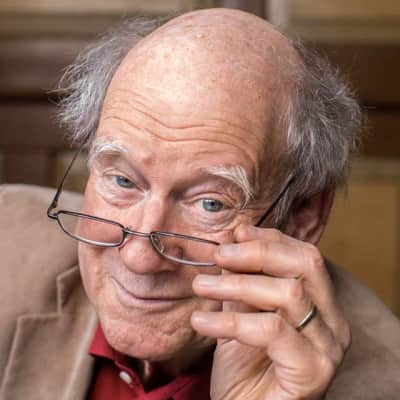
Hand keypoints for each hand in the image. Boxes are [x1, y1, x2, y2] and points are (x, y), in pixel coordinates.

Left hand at [191, 224, 350, 399]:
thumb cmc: (244, 366)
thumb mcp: (238, 312)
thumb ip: (240, 278)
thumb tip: (233, 238)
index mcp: (319, 303)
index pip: (304, 255)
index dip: (269, 238)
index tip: (235, 234)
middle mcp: (332, 321)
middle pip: (305, 265)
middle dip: (258, 252)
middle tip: (219, 255)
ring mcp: (327, 347)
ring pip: (288, 293)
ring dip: (237, 284)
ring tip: (201, 286)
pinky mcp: (313, 371)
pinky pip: (272, 330)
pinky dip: (231, 322)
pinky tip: (202, 323)